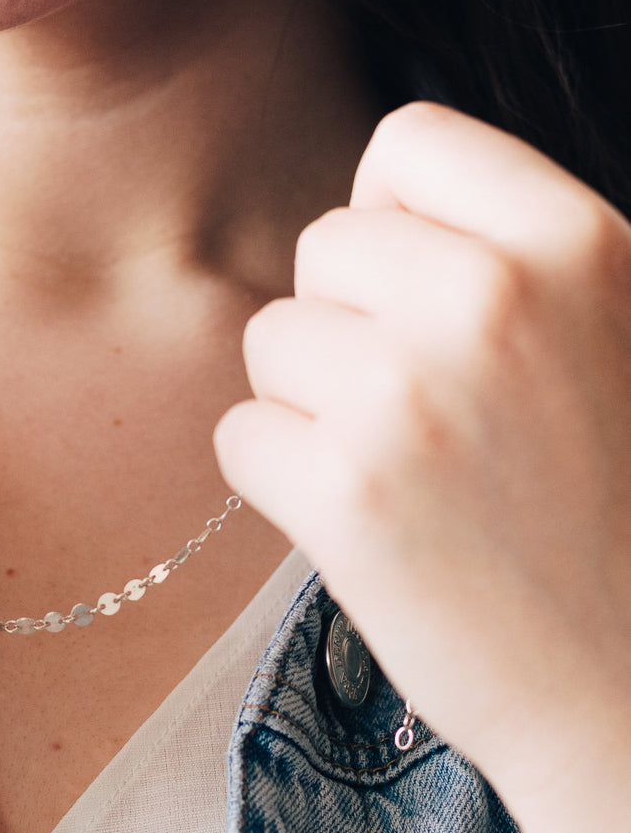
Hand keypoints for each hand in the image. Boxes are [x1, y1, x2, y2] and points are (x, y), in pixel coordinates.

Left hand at [214, 101, 630, 832]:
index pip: (409, 143)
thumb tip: (367, 218)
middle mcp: (492, 300)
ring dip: (308, 403)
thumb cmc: (605, 512)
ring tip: (392, 471)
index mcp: (576, 244)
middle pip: (321, 248)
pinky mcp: (344, 497)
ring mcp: (409, 397)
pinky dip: (277, 478)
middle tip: (408, 409)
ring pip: (269, 342)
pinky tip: (352, 522)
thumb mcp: (606, 338)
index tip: (404, 289)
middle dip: (346, 323)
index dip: (389, 217)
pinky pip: (239, 436)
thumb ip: (503, 262)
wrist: (624, 690)